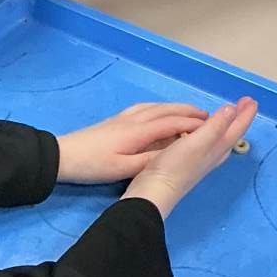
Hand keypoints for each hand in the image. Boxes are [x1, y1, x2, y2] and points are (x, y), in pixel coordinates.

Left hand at [57, 102, 211, 183]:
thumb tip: (175, 154)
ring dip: (178, 107)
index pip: (174, 123)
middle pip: (168, 110)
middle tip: (210, 117)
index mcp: (139, 131)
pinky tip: (161, 110)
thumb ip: (150, 161)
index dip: (195, 124)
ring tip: (192, 113)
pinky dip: (161, 107)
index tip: (214, 126)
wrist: (62, 156)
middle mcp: (135, 119)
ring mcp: (125, 117)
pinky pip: (146, 107)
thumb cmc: (92, 165)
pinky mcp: (117, 119)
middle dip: (190, 112)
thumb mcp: (122, 169)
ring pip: (158, 106)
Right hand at [124, 98, 257, 219]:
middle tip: (244, 103)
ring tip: (227, 113)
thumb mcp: (198, 142)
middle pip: (232, 133)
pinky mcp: (190, 162)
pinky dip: (211, 132)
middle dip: (239, 117)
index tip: (251, 100)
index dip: (245, 113)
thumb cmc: (176, 165)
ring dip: (226, 124)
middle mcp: (214, 154)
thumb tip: (232, 109)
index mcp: (218, 147)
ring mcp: (203, 160)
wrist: (155, 191)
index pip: (237, 128)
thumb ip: (216, 125)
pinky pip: (208, 142)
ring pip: (221, 139)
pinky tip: (203, 132)